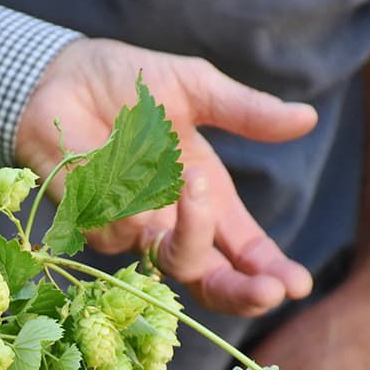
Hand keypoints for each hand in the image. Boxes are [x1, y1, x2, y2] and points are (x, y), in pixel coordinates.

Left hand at [16, 38, 318, 316]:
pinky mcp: (92, 226)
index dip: (269, 272)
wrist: (63, 78)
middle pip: (208, 281)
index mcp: (207, 201)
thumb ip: (245, 112)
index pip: (243, 253)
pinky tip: (120, 160)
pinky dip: (133, 195)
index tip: (295, 284)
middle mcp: (171, 225)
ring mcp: (130, 231)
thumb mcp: (196, 90)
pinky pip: (124, 227)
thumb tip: (307, 118)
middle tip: (267, 291)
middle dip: (240, 291)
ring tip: (191, 177)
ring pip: (170, 259)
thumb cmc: (130, 86)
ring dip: (191, 223)